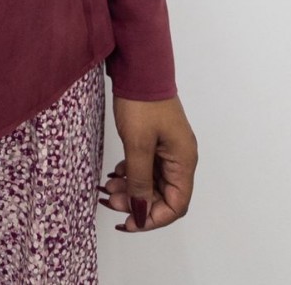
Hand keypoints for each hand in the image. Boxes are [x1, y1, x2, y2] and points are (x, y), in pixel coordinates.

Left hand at [101, 94, 197, 232]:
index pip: (176, 205)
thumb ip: (140, 181)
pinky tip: (115, 175)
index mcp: (183, 161)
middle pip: (162, 195)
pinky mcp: (155, 139)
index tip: (128, 222)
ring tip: (107, 190)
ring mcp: (168, 147)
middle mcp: (180, 157)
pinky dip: (131, 174)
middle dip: (137, 203)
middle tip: (110, 201)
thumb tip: (140, 213)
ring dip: (131, 189)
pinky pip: (146, 166)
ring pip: (151, 181)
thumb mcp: (137, 145)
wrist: (138, 67)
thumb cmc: (141, 104)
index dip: (152, 218)